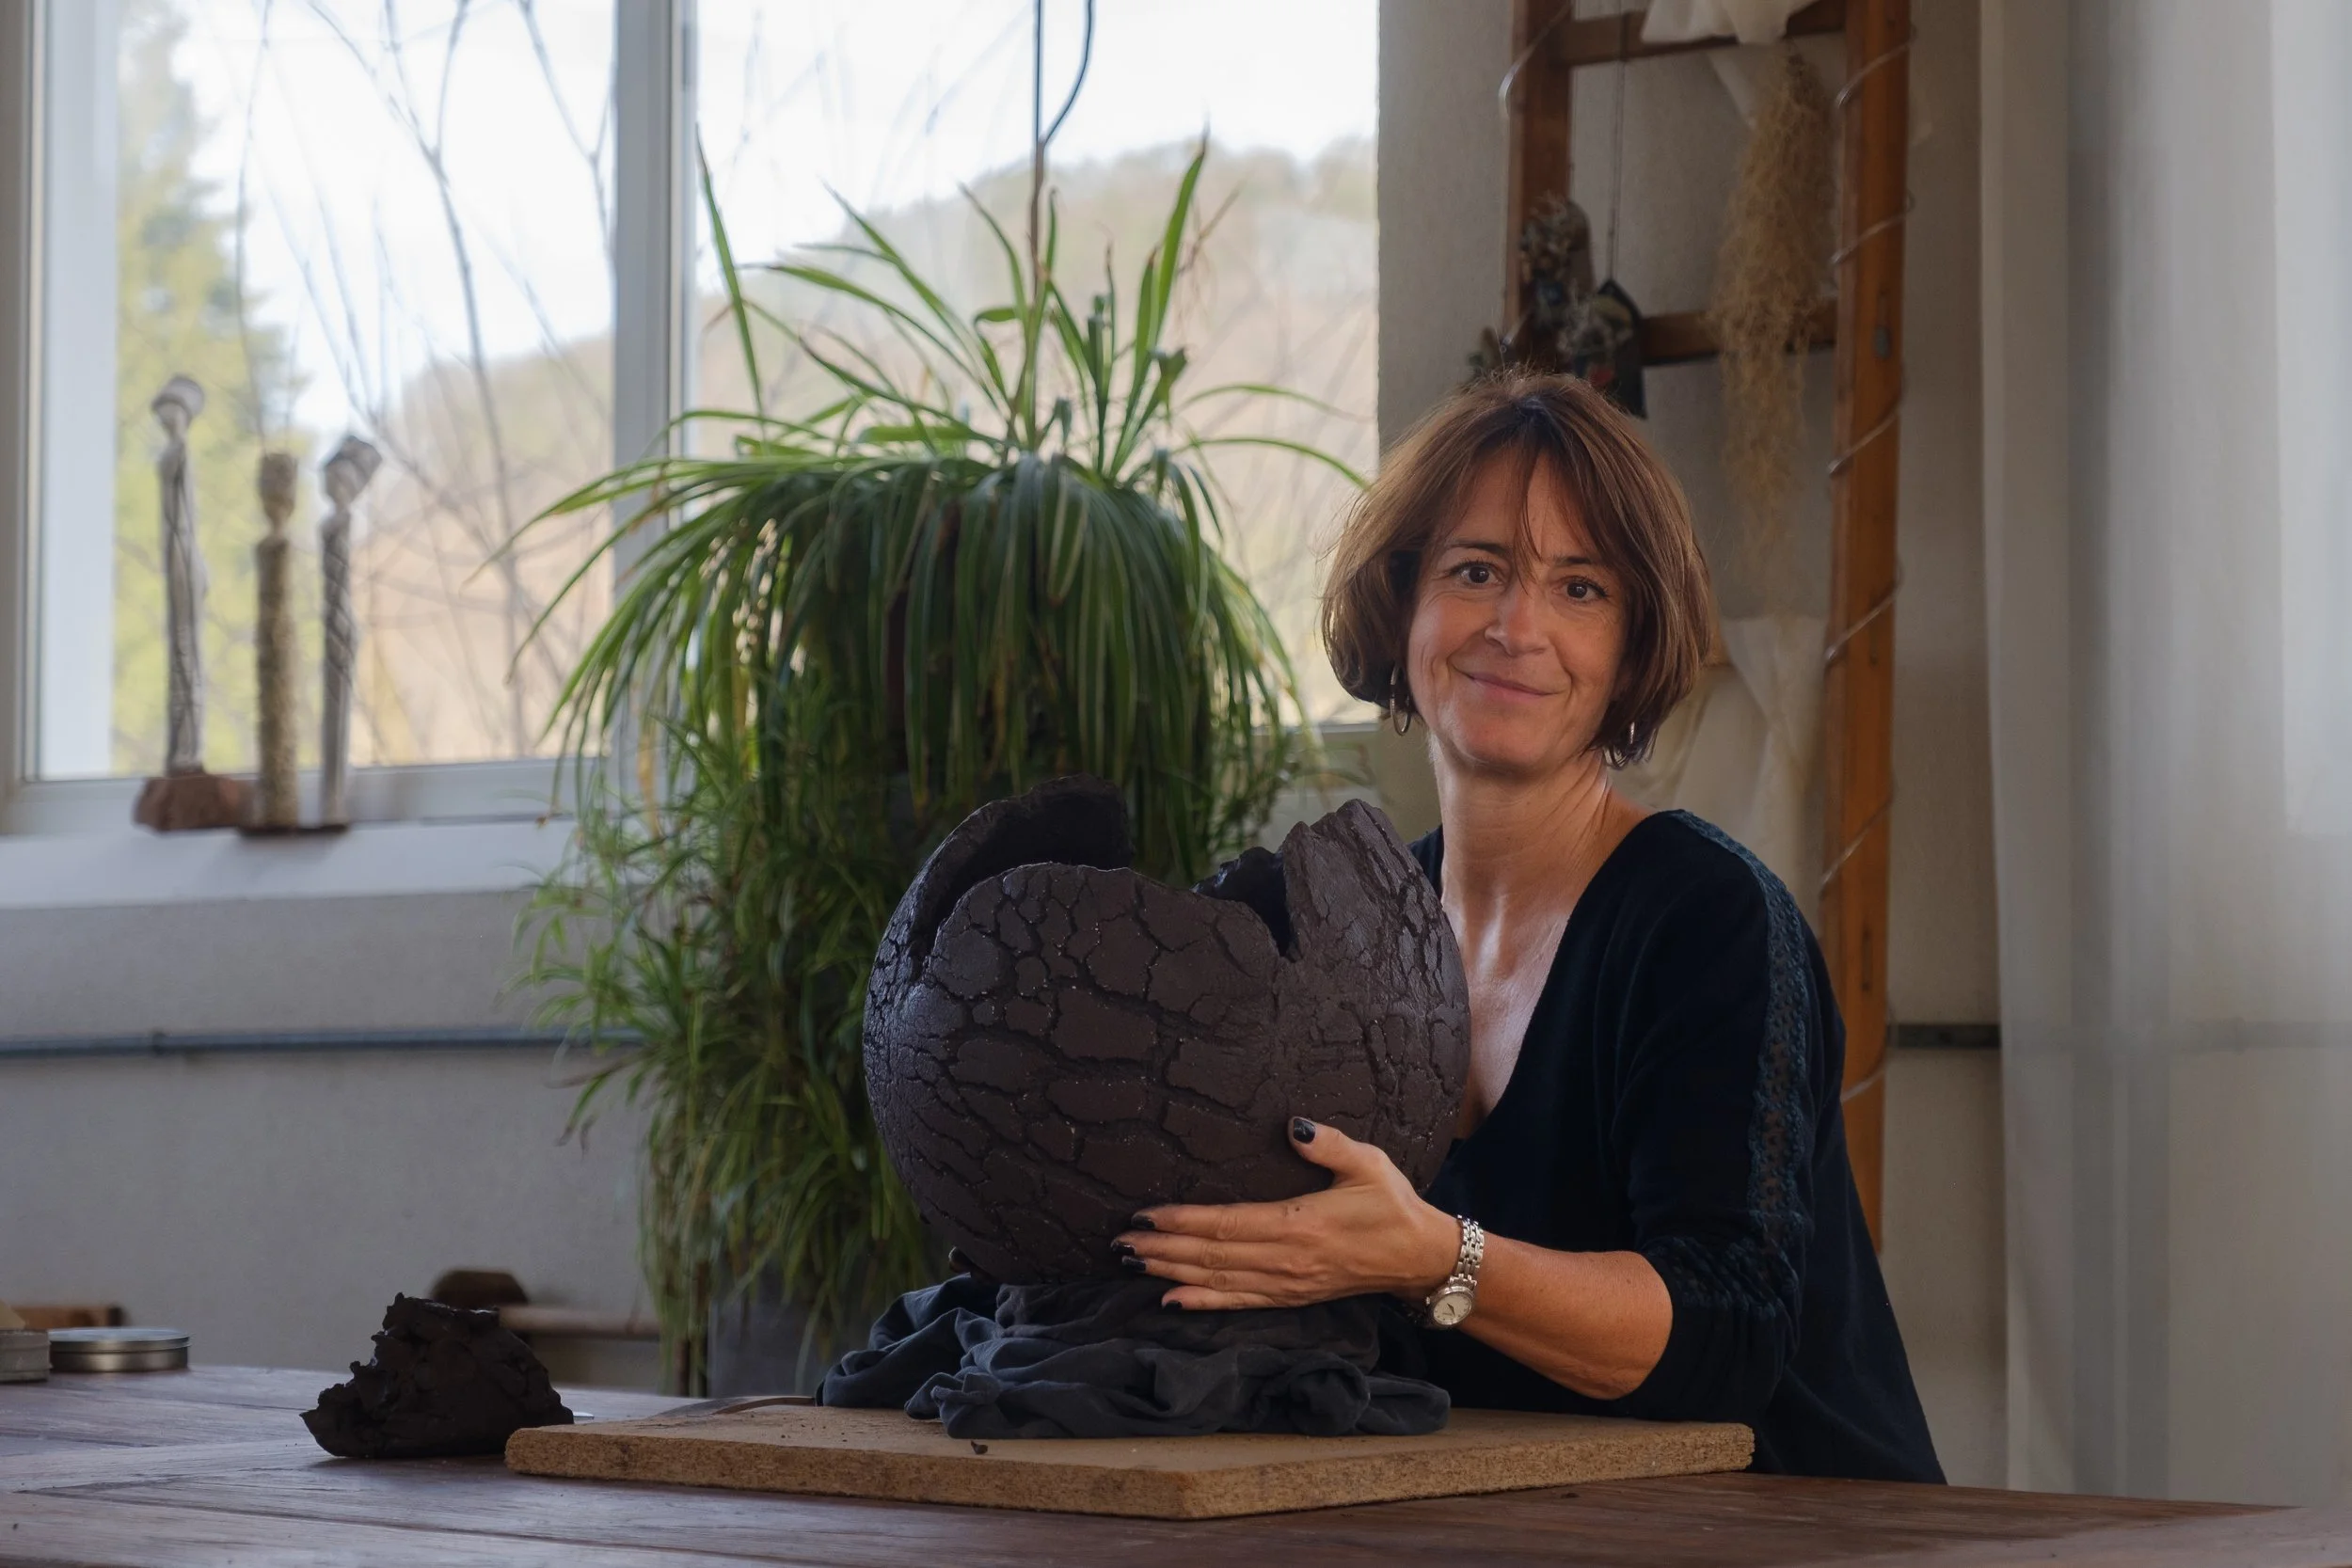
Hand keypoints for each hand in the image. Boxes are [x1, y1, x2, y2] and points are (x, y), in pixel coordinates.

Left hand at [1113, 1118, 1462, 1310]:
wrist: (1419, 1257)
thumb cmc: (1392, 1205)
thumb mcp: (1368, 1163)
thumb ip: (1329, 1144)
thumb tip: (1293, 1125)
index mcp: (1301, 1225)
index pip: (1228, 1224)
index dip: (1184, 1222)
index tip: (1146, 1215)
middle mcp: (1287, 1260)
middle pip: (1213, 1256)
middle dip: (1163, 1248)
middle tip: (1120, 1242)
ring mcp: (1288, 1284)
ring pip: (1218, 1281)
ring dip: (1171, 1272)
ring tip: (1131, 1263)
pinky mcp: (1291, 1298)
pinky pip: (1239, 1303)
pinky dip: (1202, 1302)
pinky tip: (1171, 1299)